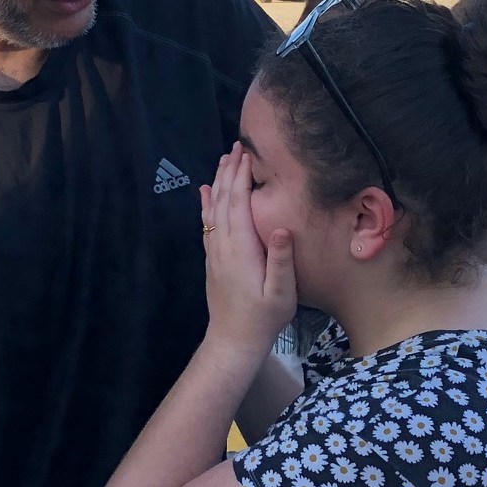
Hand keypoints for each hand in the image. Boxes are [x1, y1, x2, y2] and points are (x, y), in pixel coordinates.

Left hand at [200, 145, 295, 353]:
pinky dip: (206, 204)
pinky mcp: (213, 259)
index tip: (247, 155)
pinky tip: (205, 191)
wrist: (233, 340)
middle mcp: (223, 246)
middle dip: (229, 172)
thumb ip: (281, 261)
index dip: (241, 178)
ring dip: (218, 182)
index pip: (238, 204)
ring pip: (213, 209)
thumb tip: (281, 228)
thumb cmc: (263, 318)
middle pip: (222, 200)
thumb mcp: (280, 293)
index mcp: (240, 249)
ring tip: (224, 160)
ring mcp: (215, 252)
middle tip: (237, 146)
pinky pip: (208, 224)